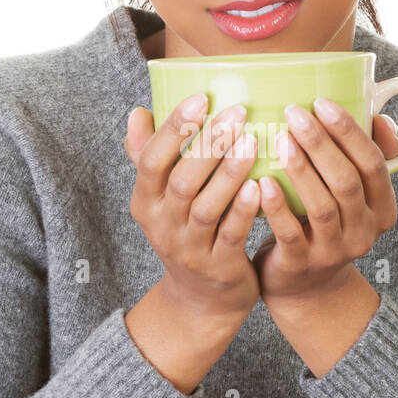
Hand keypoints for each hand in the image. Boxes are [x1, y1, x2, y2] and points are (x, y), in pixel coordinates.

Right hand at [124, 93, 261, 321]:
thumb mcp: (160, 199)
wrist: (201, 300)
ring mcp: (189, 247)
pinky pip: (230, 235)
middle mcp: (162, 224)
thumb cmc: (186, 232)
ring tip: (253, 142)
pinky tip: (259, 187)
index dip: (174, 129)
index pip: (151, 160)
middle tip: (237, 112)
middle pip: (180, 181)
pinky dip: (243, 211)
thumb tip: (138, 112)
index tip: (200, 98)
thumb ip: (149, 156)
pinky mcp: (218, 266)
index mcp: (145, 201)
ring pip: (206, 207)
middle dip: (208, 144)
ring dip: (228, 173)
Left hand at [252, 102, 397, 305]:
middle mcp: (365, 231)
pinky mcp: (303, 265)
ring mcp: (335, 251)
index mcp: (382, 208)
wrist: (305, 288)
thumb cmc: (323, 225)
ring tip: (279, 139)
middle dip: (321, 143)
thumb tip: (378, 117)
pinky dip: (277, 206)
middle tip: (293, 113)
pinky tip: (260, 181)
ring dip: (301, 170)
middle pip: (348, 181)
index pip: (374, 164)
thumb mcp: (350, 195)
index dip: (350, 132)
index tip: (322, 102)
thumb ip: (361, 156)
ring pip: (322, 206)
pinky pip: (291, 232)